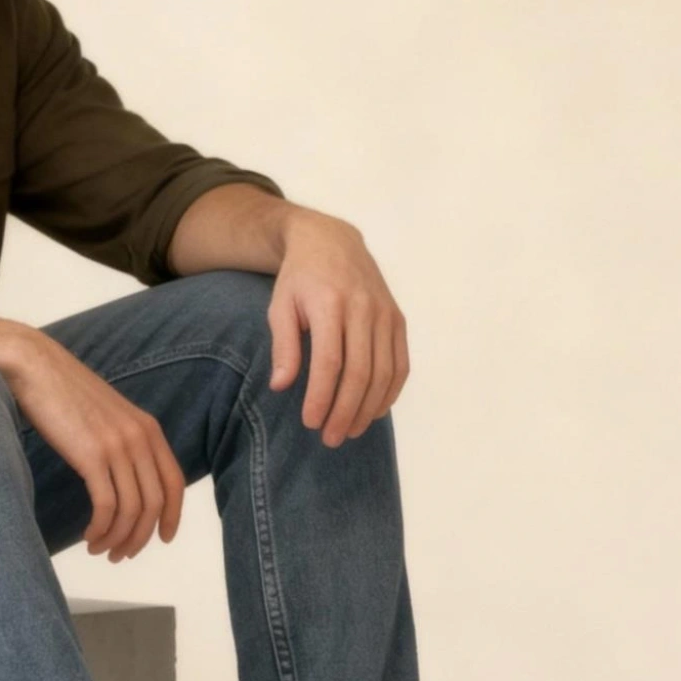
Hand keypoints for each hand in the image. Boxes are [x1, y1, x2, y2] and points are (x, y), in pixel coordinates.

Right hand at [0, 325, 184, 560]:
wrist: (34, 366)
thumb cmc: (64, 394)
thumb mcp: (108, 416)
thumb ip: (124, 442)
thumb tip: (126, 480)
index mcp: (148, 429)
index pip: (175, 483)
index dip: (173, 516)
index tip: (163, 539)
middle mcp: (140, 438)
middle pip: (155, 503)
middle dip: (140, 537)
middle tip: (120, 555)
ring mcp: (117, 446)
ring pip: (132, 510)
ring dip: (118, 539)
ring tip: (101, 550)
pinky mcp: (91, 455)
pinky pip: (107, 506)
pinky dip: (101, 529)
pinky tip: (89, 537)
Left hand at [267, 210, 409, 446]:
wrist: (332, 242)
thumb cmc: (300, 280)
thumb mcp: (280, 306)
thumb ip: (283, 346)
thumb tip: (281, 387)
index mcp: (331, 304)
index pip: (330, 362)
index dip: (321, 397)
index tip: (310, 423)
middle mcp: (364, 308)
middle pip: (360, 373)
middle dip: (346, 411)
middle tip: (330, 438)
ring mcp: (386, 314)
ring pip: (384, 373)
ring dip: (368, 409)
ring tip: (350, 431)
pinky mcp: (398, 320)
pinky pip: (400, 364)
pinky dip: (390, 393)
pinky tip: (374, 412)